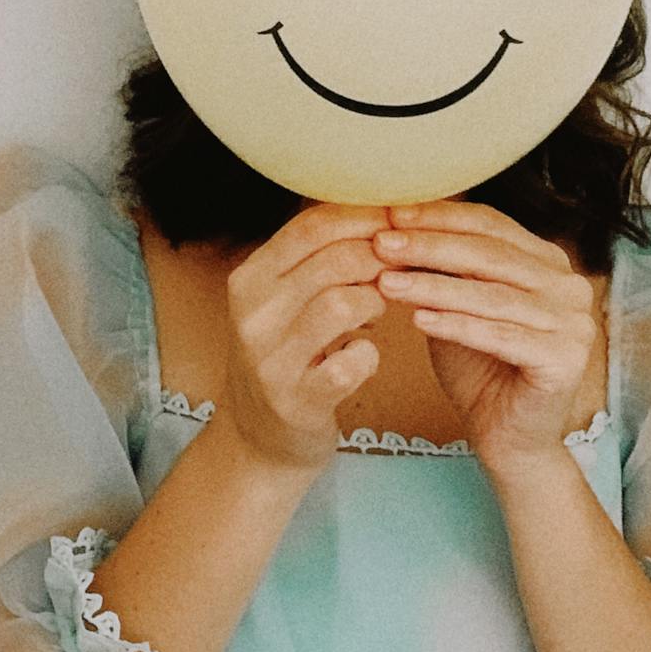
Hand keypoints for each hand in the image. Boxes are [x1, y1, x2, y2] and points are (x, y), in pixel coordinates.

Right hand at [217, 202, 390, 474]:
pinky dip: (371, 355)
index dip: (363, 216)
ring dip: (377, 302)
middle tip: (400, 270)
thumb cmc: (288, 356)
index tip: (398, 219)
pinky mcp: (296, 401)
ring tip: (379, 310)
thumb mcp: (283, 301)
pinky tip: (367, 355)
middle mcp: (253, 314)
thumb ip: (315, 259)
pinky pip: (351, 363)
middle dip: (380, 259)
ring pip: (344, 302)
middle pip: (334, 259)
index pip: (310, 225)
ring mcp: (271, 360)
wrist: (258, 439)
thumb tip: (378, 212)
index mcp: (249, 279)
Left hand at [371, 198, 598, 467]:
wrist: (509, 440)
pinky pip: (501, 336)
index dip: (440, 217)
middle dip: (430, 246)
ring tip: (386, 281)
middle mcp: (569, 286)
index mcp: (549, 263)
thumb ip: (443, 271)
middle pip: (490, 255)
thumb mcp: (456, 308)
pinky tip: (419, 320)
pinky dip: (457, 325)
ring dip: (433, 285)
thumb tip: (393, 228)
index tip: (391, 213)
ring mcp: (574, 322)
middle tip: (383, 243)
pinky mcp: (566, 359)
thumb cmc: (481, 371)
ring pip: (491, 295)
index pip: (492, 225)